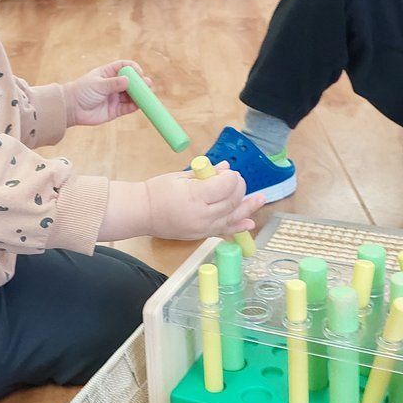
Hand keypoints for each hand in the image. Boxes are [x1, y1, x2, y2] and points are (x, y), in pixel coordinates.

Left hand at [64, 59, 149, 126]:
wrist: (71, 109)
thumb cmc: (82, 92)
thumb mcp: (98, 85)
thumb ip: (113, 84)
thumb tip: (129, 81)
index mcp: (108, 73)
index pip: (125, 67)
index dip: (134, 68)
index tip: (139, 73)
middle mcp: (114, 84)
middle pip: (132, 82)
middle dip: (140, 83)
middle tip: (147, 84)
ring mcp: (115, 97)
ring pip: (132, 95)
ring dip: (140, 96)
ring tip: (146, 96)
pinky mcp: (115, 110)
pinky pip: (128, 107)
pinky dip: (135, 106)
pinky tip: (139, 105)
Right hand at [98, 163, 264, 241]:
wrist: (141, 213)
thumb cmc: (157, 191)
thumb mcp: (181, 176)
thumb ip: (206, 174)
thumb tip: (225, 167)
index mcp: (195, 196)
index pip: (225, 186)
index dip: (231, 177)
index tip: (228, 172)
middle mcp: (202, 215)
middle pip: (231, 201)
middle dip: (239, 188)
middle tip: (237, 179)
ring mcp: (202, 228)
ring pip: (232, 216)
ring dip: (248, 207)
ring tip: (261, 199)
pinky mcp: (201, 235)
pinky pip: (224, 230)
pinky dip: (238, 227)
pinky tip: (249, 223)